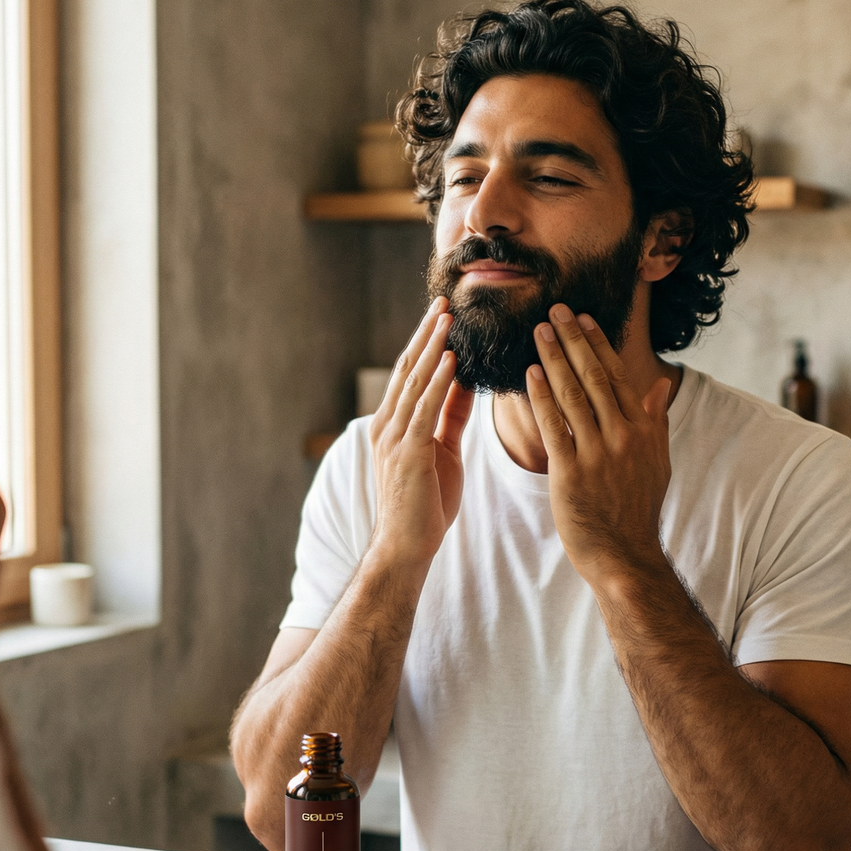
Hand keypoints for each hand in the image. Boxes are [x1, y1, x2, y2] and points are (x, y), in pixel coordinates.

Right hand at [368, 297, 473, 567]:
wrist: (407, 547)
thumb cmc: (425, 503)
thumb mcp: (443, 450)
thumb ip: (450, 415)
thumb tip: (463, 380)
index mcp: (393, 425)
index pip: (409, 374)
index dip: (425, 343)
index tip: (441, 314)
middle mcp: (387, 426)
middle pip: (408, 370)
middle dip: (426, 335)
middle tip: (442, 303)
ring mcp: (394, 439)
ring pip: (414, 383)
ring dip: (432, 349)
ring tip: (447, 320)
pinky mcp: (408, 454)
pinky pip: (425, 411)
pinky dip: (437, 383)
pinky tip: (450, 361)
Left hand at [525, 304, 670, 583]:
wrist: (624, 554)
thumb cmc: (637, 510)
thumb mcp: (657, 464)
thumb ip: (655, 422)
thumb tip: (658, 386)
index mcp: (643, 430)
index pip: (618, 377)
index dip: (599, 345)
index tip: (585, 319)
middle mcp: (623, 436)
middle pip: (594, 378)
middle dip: (574, 340)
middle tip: (556, 311)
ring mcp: (597, 453)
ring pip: (573, 395)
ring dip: (554, 359)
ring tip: (539, 332)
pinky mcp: (571, 472)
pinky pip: (554, 426)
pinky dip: (542, 397)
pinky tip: (531, 374)